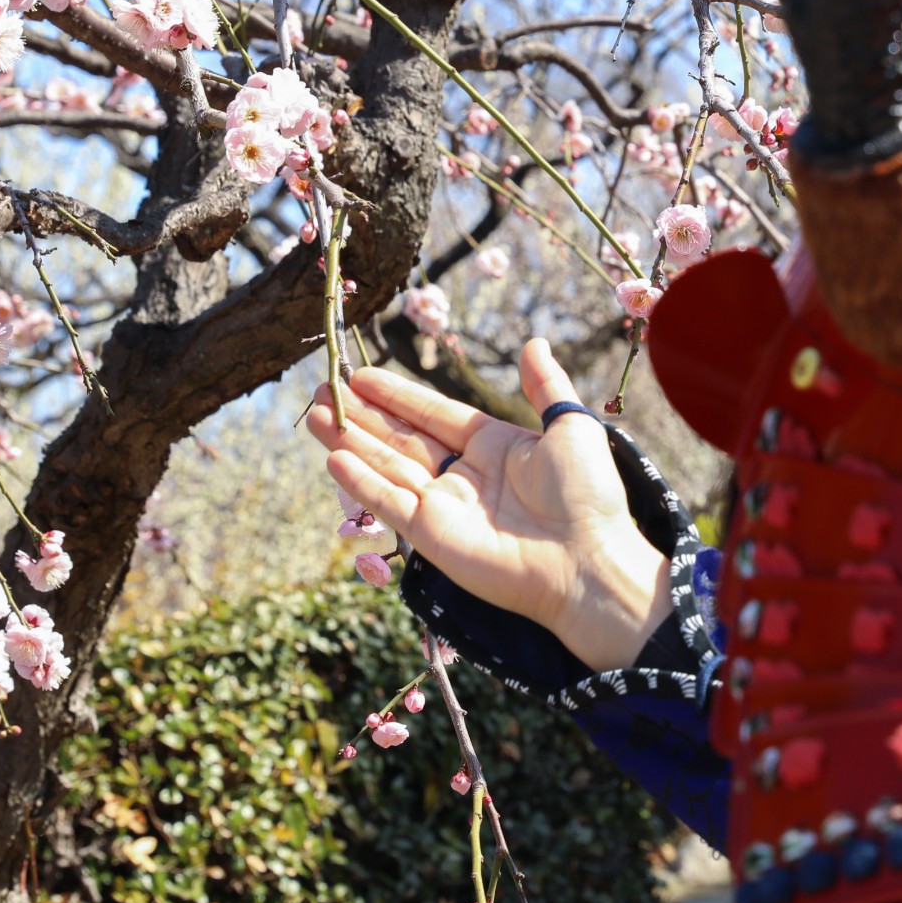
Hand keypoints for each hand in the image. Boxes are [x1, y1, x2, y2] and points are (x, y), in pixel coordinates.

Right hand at [307, 338, 669, 673]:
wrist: (588, 560)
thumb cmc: (588, 495)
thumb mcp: (571, 426)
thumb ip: (546, 386)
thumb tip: (534, 342)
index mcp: (494, 446)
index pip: (432, 413)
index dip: (396, 394)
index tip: (360, 375)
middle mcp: (463, 474)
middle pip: (400, 438)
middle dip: (361, 414)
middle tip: (322, 388)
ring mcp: (444, 505)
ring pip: (385, 465)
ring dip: (349, 440)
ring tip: (314, 413)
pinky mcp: (431, 535)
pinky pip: (387, 502)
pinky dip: (360, 481)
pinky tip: (333, 457)